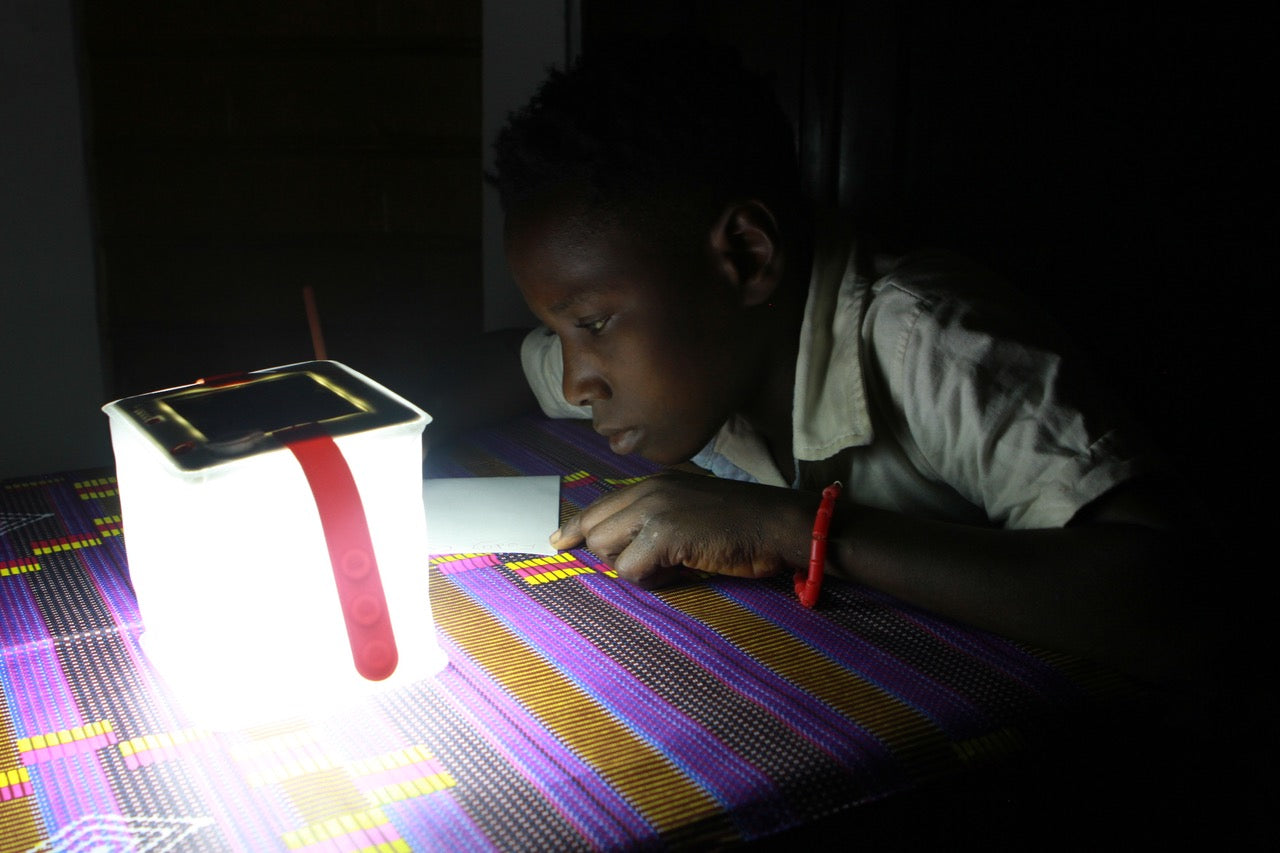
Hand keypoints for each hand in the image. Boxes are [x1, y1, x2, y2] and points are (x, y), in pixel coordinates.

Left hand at [550, 472, 818, 588]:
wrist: (777, 523)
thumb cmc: (742, 523)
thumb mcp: (691, 507)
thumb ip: (657, 517)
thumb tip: (625, 543)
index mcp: (654, 484)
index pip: (598, 505)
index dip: (575, 528)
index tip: (559, 543)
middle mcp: (648, 492)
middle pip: (595, 532)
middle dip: (614, 556)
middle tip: (653, 565)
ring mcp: (655, 511)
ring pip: (608, 553)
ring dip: (636, 569)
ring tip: (672, 567)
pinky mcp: (663, 535)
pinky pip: (631, 570)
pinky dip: (651, 581)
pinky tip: (679, 573)